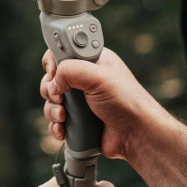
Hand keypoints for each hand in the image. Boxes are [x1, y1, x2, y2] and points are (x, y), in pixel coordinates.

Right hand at [41, 48, 160, 160]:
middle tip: (59, 97)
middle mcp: (84, 79)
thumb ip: (70, 70)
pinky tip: (62, 130)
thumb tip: (53, 84)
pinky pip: (56, 120)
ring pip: (52, 101)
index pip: (63, 52)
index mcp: (91, 61)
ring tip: (63, 117)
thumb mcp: (97, 76)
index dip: (54, 61)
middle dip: (50, 89)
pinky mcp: (78, 120)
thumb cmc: (126, 101)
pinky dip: (55, 125)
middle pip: (52, 78)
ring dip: (52, 110)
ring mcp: (80, 101)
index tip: (53, 71)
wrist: (136, 134)